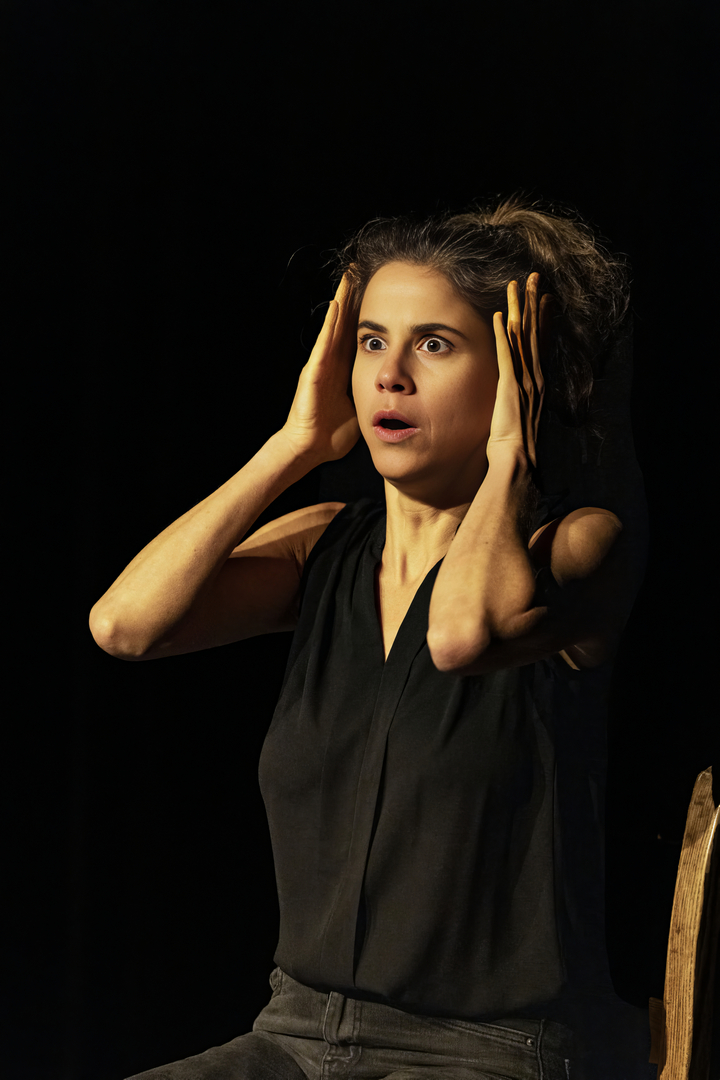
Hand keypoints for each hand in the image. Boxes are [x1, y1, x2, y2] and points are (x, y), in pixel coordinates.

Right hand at [280, 273, 360, 462]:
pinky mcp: (314, 372)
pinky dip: (331, 325)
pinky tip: (337, 305)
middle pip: (344, 321)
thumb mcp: (362, 408)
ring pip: (334, 325)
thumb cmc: (333, 434)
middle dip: (352, 296)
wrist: (311, 447)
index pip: (356, 333)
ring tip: (349, 276)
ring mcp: (321, 364)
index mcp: (344, 368)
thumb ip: (374, 395)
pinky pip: (325, 344)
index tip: (376, 289)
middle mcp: (332, 361)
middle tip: (360, 269)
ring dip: (341, 300)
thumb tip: (398, 394)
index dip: (365, 311)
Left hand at [487, 272, 551, 468]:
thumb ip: (518, 399)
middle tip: (534, 277)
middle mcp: (535, 376)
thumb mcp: (519, 415)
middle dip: (534, 301)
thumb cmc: (515, 446)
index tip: (543, 295)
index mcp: (537, 381)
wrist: (517, 462)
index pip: (540, 341)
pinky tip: (499, 315)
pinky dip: (502, 334)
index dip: (542, 316)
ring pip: (523, 336)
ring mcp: (524, 380)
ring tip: (517, 285)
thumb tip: (515, 393)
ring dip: (519, 308)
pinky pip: (506, 354)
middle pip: (535, 331)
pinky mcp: (510, 387)